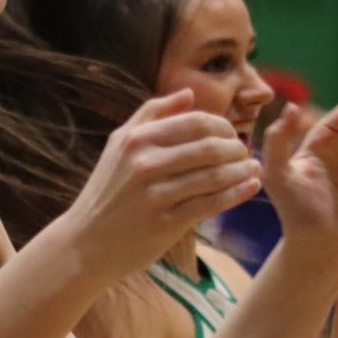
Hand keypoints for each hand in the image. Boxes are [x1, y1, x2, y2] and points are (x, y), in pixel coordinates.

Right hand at [61, 90, 260, 281]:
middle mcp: (145, 164)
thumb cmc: (107, 191)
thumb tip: (189, 93)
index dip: (223, 126)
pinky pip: (211, 204)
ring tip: (253, 169)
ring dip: (242, 171)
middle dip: (236, 148)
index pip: (195, 122)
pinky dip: (236, 194)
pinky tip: (250, 188)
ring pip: (214, 176)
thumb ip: (152, 114)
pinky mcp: (165, 224)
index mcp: (136, 140)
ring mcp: (155, 195)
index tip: (232, 135)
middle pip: (209, 147)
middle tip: (245, 153)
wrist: (85, 243)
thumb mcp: (118, 145)